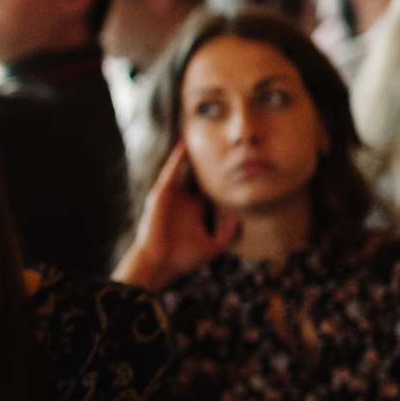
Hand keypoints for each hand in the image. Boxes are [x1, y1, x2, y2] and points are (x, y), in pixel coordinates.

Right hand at [114, 144, 237, 292]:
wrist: (160, 263)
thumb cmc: (184, 258)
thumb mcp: (214, 245)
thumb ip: (228, 232)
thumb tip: (239, 216)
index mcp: (195, 211)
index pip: (209, 190)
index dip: (222, 178)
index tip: (238, 166)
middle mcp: (183, 201)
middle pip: (196, 175)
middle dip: (205, 162)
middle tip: (220, 144)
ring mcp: (171, 197)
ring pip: (182, 170)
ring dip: (188, 155)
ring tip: (199, 136)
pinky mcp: (161, 195)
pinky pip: (170, 173)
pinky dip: (176, 160)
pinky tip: (184, 147)